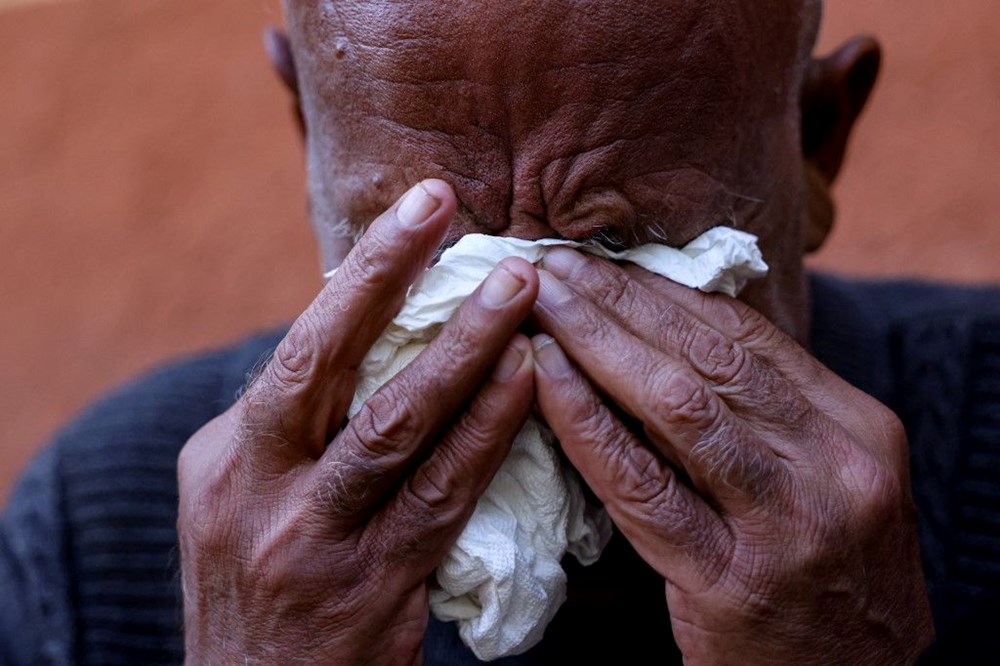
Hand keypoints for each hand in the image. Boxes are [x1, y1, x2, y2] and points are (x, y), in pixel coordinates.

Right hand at [177, 180, 538, 663]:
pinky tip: (528, 384)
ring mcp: (308, 538)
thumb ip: (303, 428)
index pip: (302, 347)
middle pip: (323, 361)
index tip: (418, 207)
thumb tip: (376, 341)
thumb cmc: (268, 586)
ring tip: (518, 289)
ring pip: (392, 423)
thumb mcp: (252, 500)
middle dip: (385, 274)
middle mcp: (253, 486)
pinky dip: (488, 432)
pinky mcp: (368, 586)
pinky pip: (441, 494)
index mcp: (227, 454)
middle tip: (447, 205)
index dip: (362, 273)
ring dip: (461, 349)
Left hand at [530, 247, 933, 663]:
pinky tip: (545, 378)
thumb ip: (766, 409)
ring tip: (540, 301)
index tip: (603, 261)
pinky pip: (643, 487)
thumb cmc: (823, 574)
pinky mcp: (731, 582)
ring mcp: (788, 525)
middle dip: (621, 301)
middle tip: (554, 262)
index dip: (664, 292)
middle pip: (708, 358)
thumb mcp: (827, 478)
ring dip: (597, 342)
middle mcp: (835, 467)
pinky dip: (587, 423)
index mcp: (858, 427)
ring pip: (677, 406)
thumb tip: (671, 325)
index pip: (747, 337)